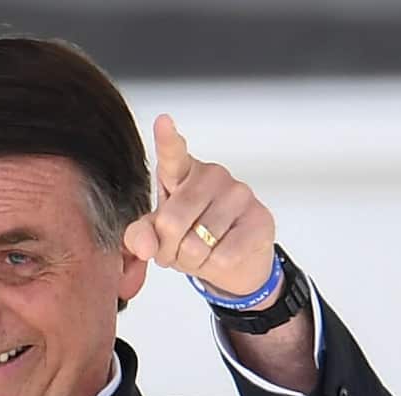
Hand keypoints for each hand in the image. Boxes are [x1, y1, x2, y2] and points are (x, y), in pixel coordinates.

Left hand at [124, 115, 275, 297]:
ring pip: (196, 245)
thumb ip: (141, 236)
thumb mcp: (158, 235)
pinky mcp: (259, 220)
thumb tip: (145, 247)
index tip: (163, 122)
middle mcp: (212, 176)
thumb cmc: (192, 238)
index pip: (172, 154)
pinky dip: (214, 268)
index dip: (167, 140)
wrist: (236, 262)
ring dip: (192, 262)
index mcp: (182, 173)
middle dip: (168, 250)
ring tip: (202, 253)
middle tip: (178, 251)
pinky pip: (222, 257)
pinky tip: (221, 257)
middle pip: (171, 222)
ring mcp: (239, 194)